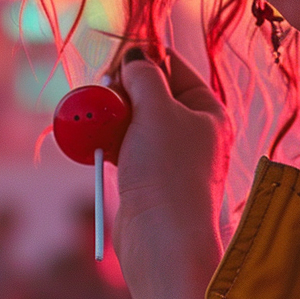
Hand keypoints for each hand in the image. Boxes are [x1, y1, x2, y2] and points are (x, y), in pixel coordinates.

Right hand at [113, 48, 229, 298]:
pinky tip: (91, 144)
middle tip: (100, 94)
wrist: (162, 242)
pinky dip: (106, 141)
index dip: (142, 59)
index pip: (173, 66)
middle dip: (120, 91)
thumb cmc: (168, 172)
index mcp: (208, 110)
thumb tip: (135, 57)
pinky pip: (123, 147)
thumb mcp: (157, 109)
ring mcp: (169, 156)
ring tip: (93, 121)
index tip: (114, 62)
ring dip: (109, 116)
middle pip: (150, 92)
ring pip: (132, 120)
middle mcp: (193, 131)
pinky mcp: (148, 178)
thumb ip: (144, 75)